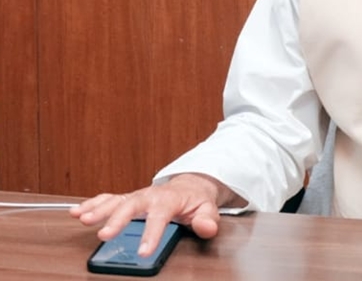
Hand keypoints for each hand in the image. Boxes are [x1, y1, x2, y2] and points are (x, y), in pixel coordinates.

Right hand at [70, 173, 237, 256]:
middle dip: (117, 219)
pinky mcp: (127, 199)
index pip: (160, 215)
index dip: (151, 233)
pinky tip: (77, 212)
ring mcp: (137, 196)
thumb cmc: (196, 200)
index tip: (143, 251)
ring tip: (83, 219)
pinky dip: (92, 204)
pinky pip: (108, 199)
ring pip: (116, 200)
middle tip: (104, 234)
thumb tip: (206, 227)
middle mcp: (150, 195)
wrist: (190, 186)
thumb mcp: (207, 209)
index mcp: (169, 199)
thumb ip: (207, 219)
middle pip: (132, 205)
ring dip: (98, 209)